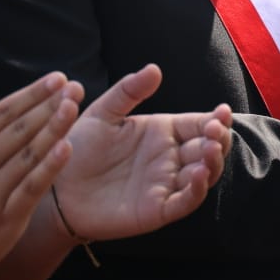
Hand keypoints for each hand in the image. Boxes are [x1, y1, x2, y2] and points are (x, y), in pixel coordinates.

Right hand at [0, 71, 83, 279]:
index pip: (0, 114)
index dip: (30, 94)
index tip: (56, 78)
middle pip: (17, 131)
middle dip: (48, 106)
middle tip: (74, 87)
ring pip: (27, 156)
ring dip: (53, 129)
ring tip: (73, 107)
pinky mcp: (5, 219)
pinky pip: (31, 188)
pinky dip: (50, 168)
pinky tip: (68, 147)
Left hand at [51, 64, 232, 241]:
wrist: (56, 188)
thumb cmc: (79, 148)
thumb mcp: (103, 113)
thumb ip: (129, 91)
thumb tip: (155, 69)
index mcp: (163, 132)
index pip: (199, 124)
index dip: (216, 119)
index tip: (222, 112)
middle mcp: (169, 158)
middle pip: (209, 149)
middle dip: (219, 139)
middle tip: (216, 131)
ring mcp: (165, 184)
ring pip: (204, 175)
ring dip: (213, 163)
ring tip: (210, 150)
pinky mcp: (157, 210)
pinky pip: (185, 202)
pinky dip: (196, 190)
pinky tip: (197, 175)